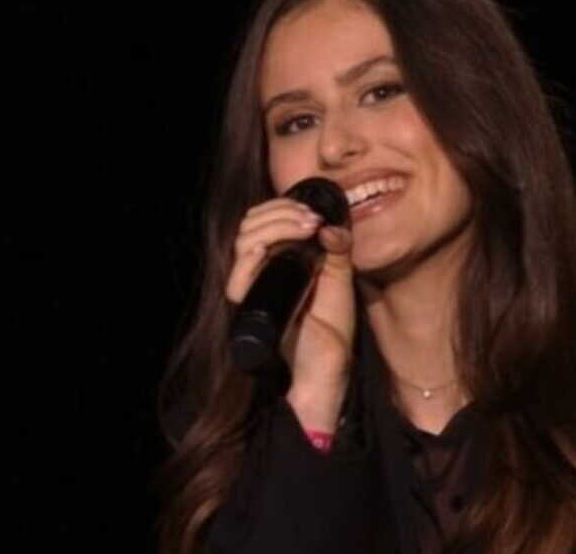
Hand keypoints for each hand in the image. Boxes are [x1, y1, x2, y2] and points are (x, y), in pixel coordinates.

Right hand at [225, 198, 354, 427]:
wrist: (327, 368)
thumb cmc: (330, 329)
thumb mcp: (339, 280)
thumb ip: (336, 250)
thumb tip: (330, 225)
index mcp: (278, 261)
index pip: (262, 221)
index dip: (281, 207)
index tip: (311, 212)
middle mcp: (261, 271)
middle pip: (249, 226)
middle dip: (279, 212)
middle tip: (310, 219)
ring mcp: (254, 289)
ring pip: (242, 243)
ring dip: (273, 227)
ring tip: (304, 228)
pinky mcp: (252, 309)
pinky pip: (236, 280)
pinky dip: (250, 259)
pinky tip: (270, 248)